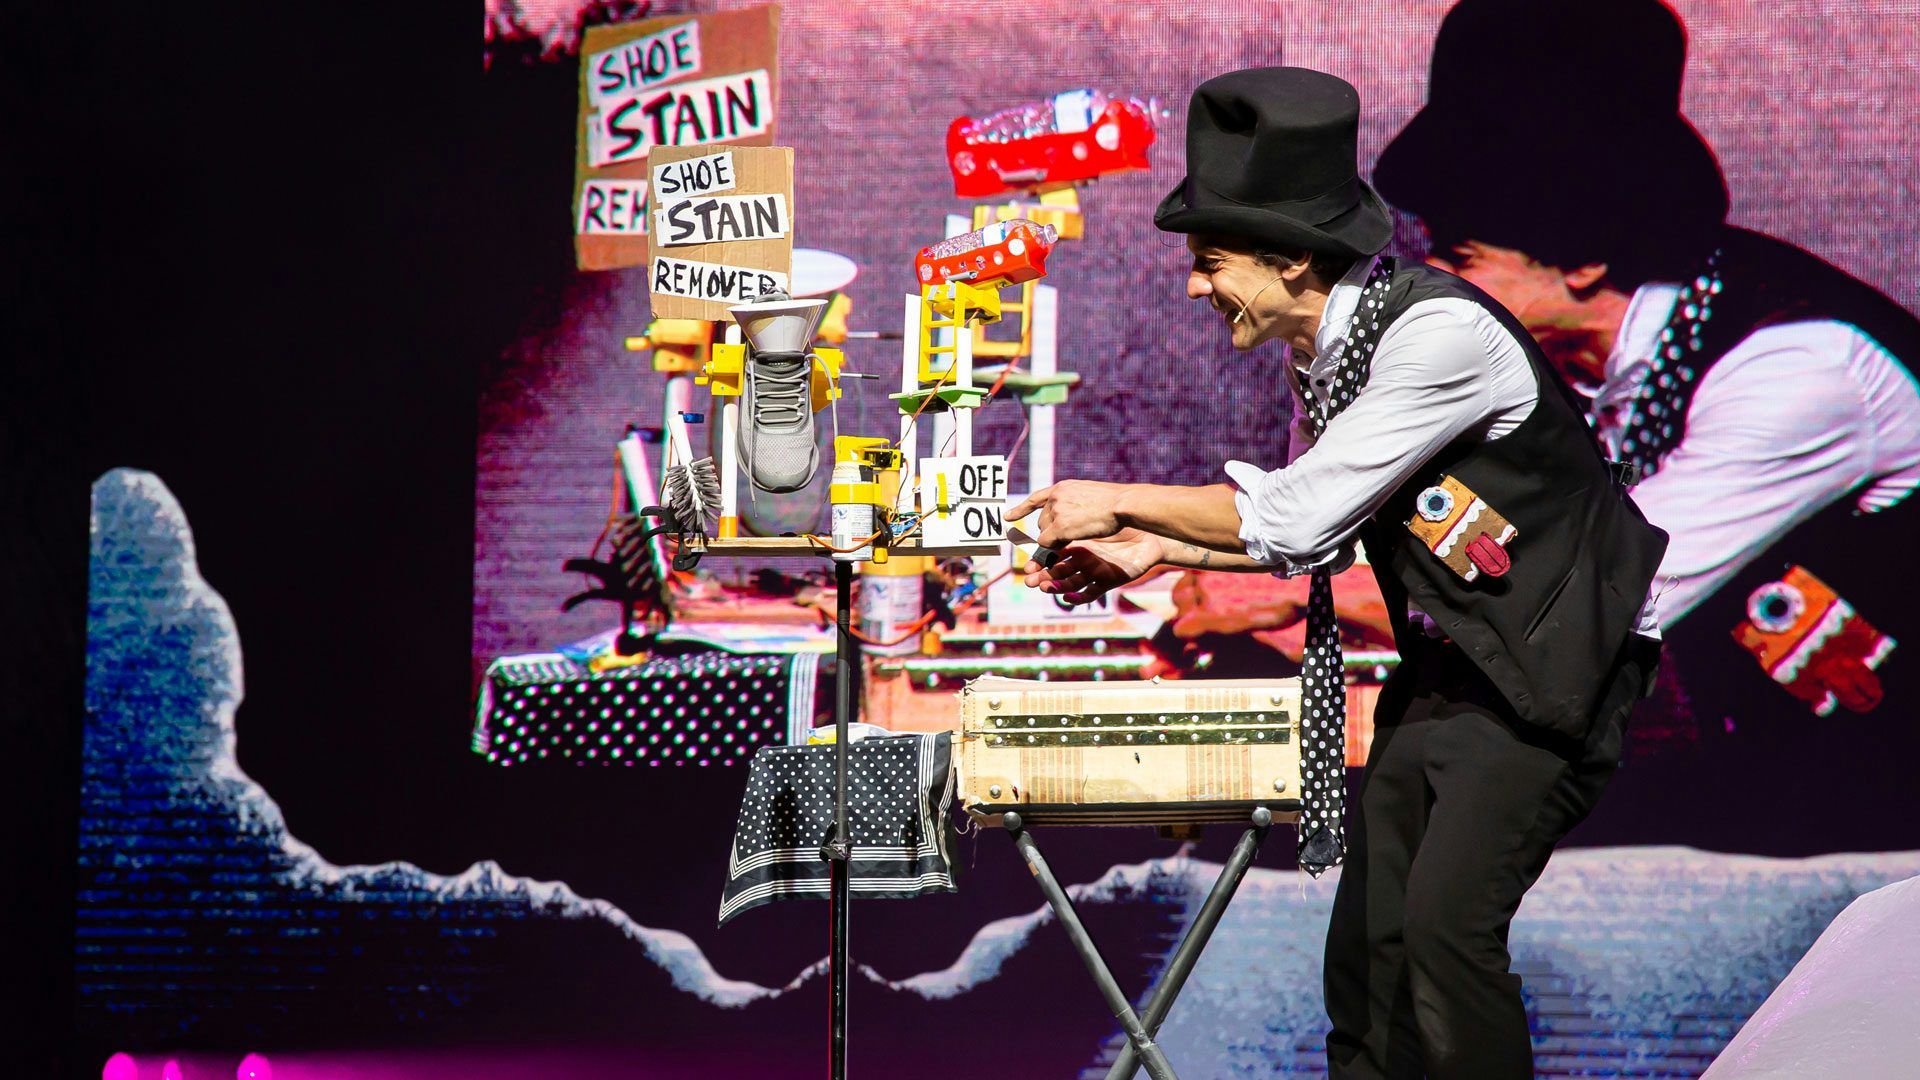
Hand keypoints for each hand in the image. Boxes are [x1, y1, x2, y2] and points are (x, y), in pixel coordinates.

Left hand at [1007, 480, 1133, 547]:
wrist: (1122, 504)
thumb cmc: (1115, 502)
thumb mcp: (1091, 494)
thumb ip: (1076, 501)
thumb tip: (1069, 513)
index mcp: (1063, 488)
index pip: (1037, 498)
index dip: (1021, 509)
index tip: (1007, 517)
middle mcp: (1055, 498)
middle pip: (1042, 522)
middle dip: (1052, 531)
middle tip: (1072, 534)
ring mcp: (1056, 512)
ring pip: (1045, 533)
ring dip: (1057, 539)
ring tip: (1080, 533)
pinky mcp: (1059, 528)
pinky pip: (1048, 543)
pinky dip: (1055, 547)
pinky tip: (1072, 541)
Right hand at [1023, 528, 1164, 605]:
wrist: (1152, 532)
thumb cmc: (1124, 522)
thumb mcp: (1092, 521)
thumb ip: (1070, 524)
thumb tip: (1048, 522)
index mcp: (1078, 545)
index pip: (1053, 556)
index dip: (1039, 562)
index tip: (1026, 566)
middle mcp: (1084, 560)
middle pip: (1058, 572)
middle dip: (1043, 577)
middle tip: (1028, 581)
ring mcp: (1095, 572)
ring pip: (1070, 583)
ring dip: (1056, 587)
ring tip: (1044, 588)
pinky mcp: (1108, 580)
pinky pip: (1090, 593)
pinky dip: (1078, 597)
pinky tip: (1068, 599)